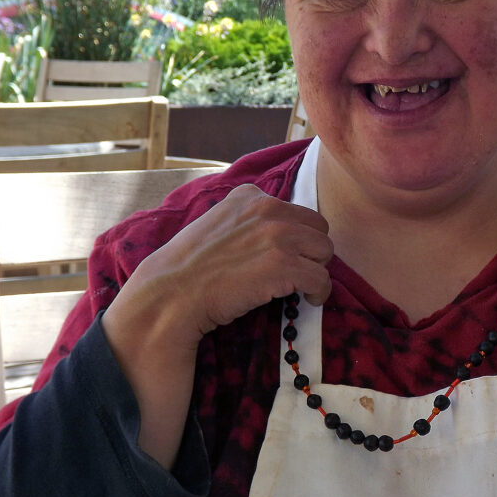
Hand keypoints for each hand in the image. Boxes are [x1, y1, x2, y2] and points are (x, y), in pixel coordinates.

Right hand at [100, 184, 333, 467]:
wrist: (171, 293)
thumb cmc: (189, 266)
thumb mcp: (216, 222)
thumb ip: (246, 218)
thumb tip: (274, 230)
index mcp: (251, 195)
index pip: (298, 212)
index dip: (298, 237)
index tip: (288, 256)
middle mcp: (268, 208)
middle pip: (319, 229)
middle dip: (312, 252)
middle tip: (298, 273)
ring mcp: (277, 236)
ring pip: (325, 252)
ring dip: (316, 271)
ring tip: (302, 288)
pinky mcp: (283, 266)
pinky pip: (322, 278)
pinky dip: (319, 292)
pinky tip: (307, 300)